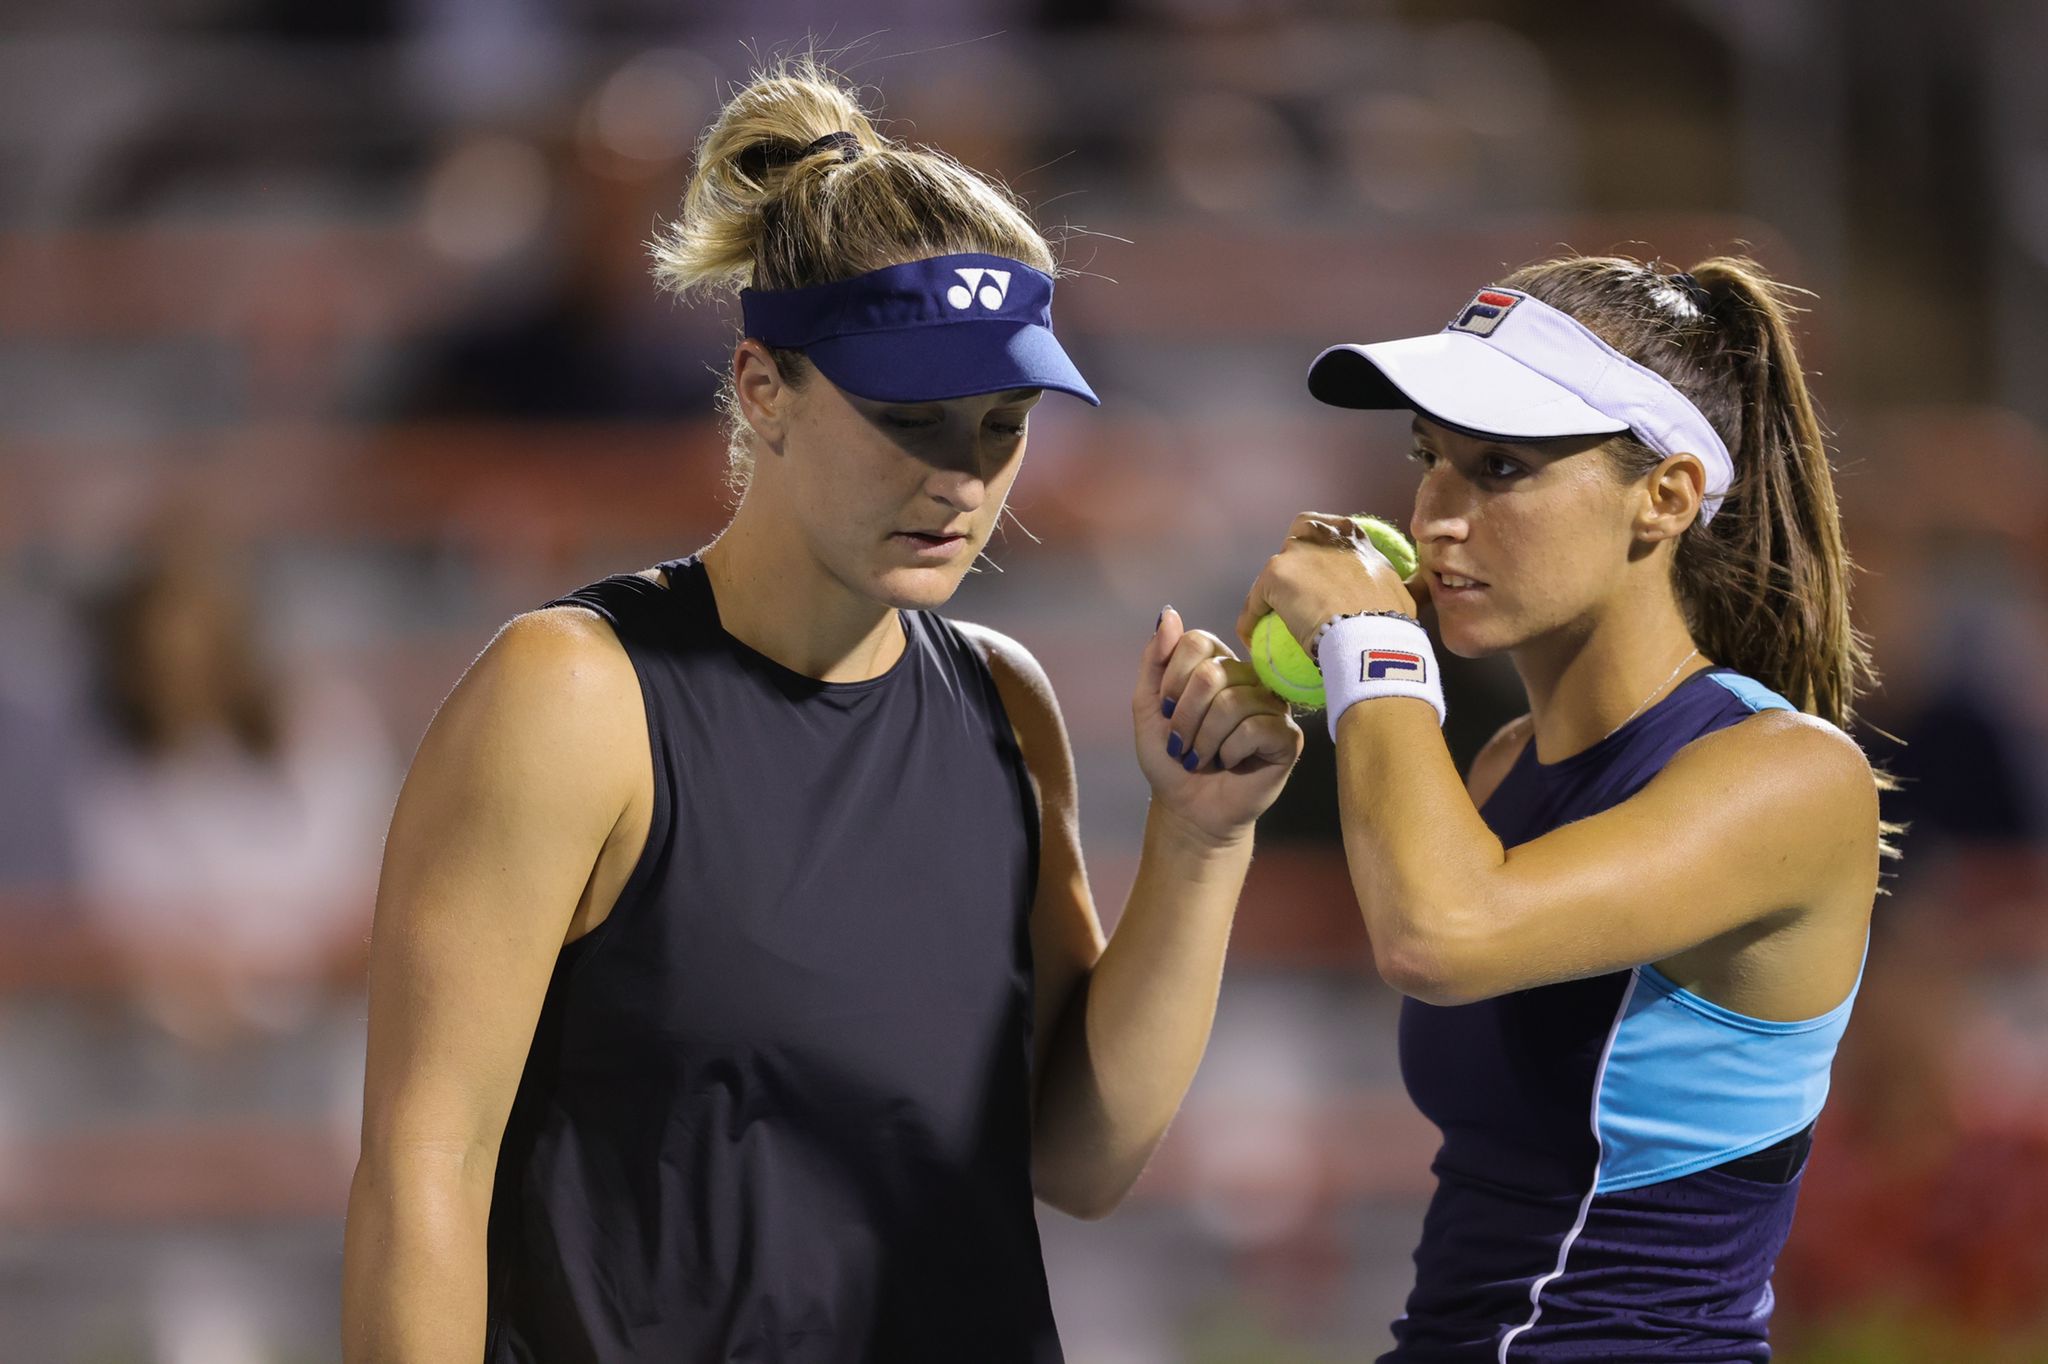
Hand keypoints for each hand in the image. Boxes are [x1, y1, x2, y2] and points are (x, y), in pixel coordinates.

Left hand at [1136, 607, 1303, 843]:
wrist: (1188, 807)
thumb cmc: (1170, 757)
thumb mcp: (1148, 706)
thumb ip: (1155, 659)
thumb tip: (1169, 612)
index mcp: (1218, 663)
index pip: (1196, 641)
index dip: (1172, 680)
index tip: (1165, 711)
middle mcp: (1249, 678)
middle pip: (1212, 673)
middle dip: (1185, 717)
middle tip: (1182, 743)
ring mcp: (1271, 705)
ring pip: (1232, 704)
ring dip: (1204, 740)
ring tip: (1202, 758)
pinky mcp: (1287, 737)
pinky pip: (1255, 729)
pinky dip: (1230, 752)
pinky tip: (1230, 763)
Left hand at [1234, 512, 1420, 654]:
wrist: (1370, 635)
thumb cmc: (1391, 621)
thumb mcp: (1407, 594)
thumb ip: (1408, 585)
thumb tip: (1429, 585)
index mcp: (1353, 536)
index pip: (1331, 530)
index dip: (1321, 546)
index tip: (1319, 568)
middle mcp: (1323, 536)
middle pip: (1297, 537)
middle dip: (1292, 557)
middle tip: (1292, 590)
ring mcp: (1296, 553)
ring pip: (1273, 572)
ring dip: (1269, 592)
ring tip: (1268, 618)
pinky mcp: (1274, 575)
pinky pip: (1254, 603)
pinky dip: (1250, 620)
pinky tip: (1250, 640)